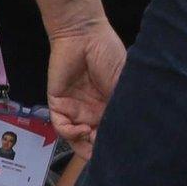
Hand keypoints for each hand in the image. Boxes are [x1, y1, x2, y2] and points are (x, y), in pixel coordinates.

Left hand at [45, 22, 125, 153]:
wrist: (83, 34)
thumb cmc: (107, 52)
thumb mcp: (122, 81)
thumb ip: (122, 105)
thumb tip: (129, 129)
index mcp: (109, 105)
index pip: (110, 130)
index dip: (114, 141)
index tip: (123, 148)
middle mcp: (91, 110)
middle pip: (93, 139)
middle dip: (99, 149)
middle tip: (107, 152)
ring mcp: (74, 108)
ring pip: (76, 137)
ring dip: (84, 145)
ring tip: (94, 139)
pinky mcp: (57, 104)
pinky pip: (61, 126)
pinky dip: (70, 133)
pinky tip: (82, 130)